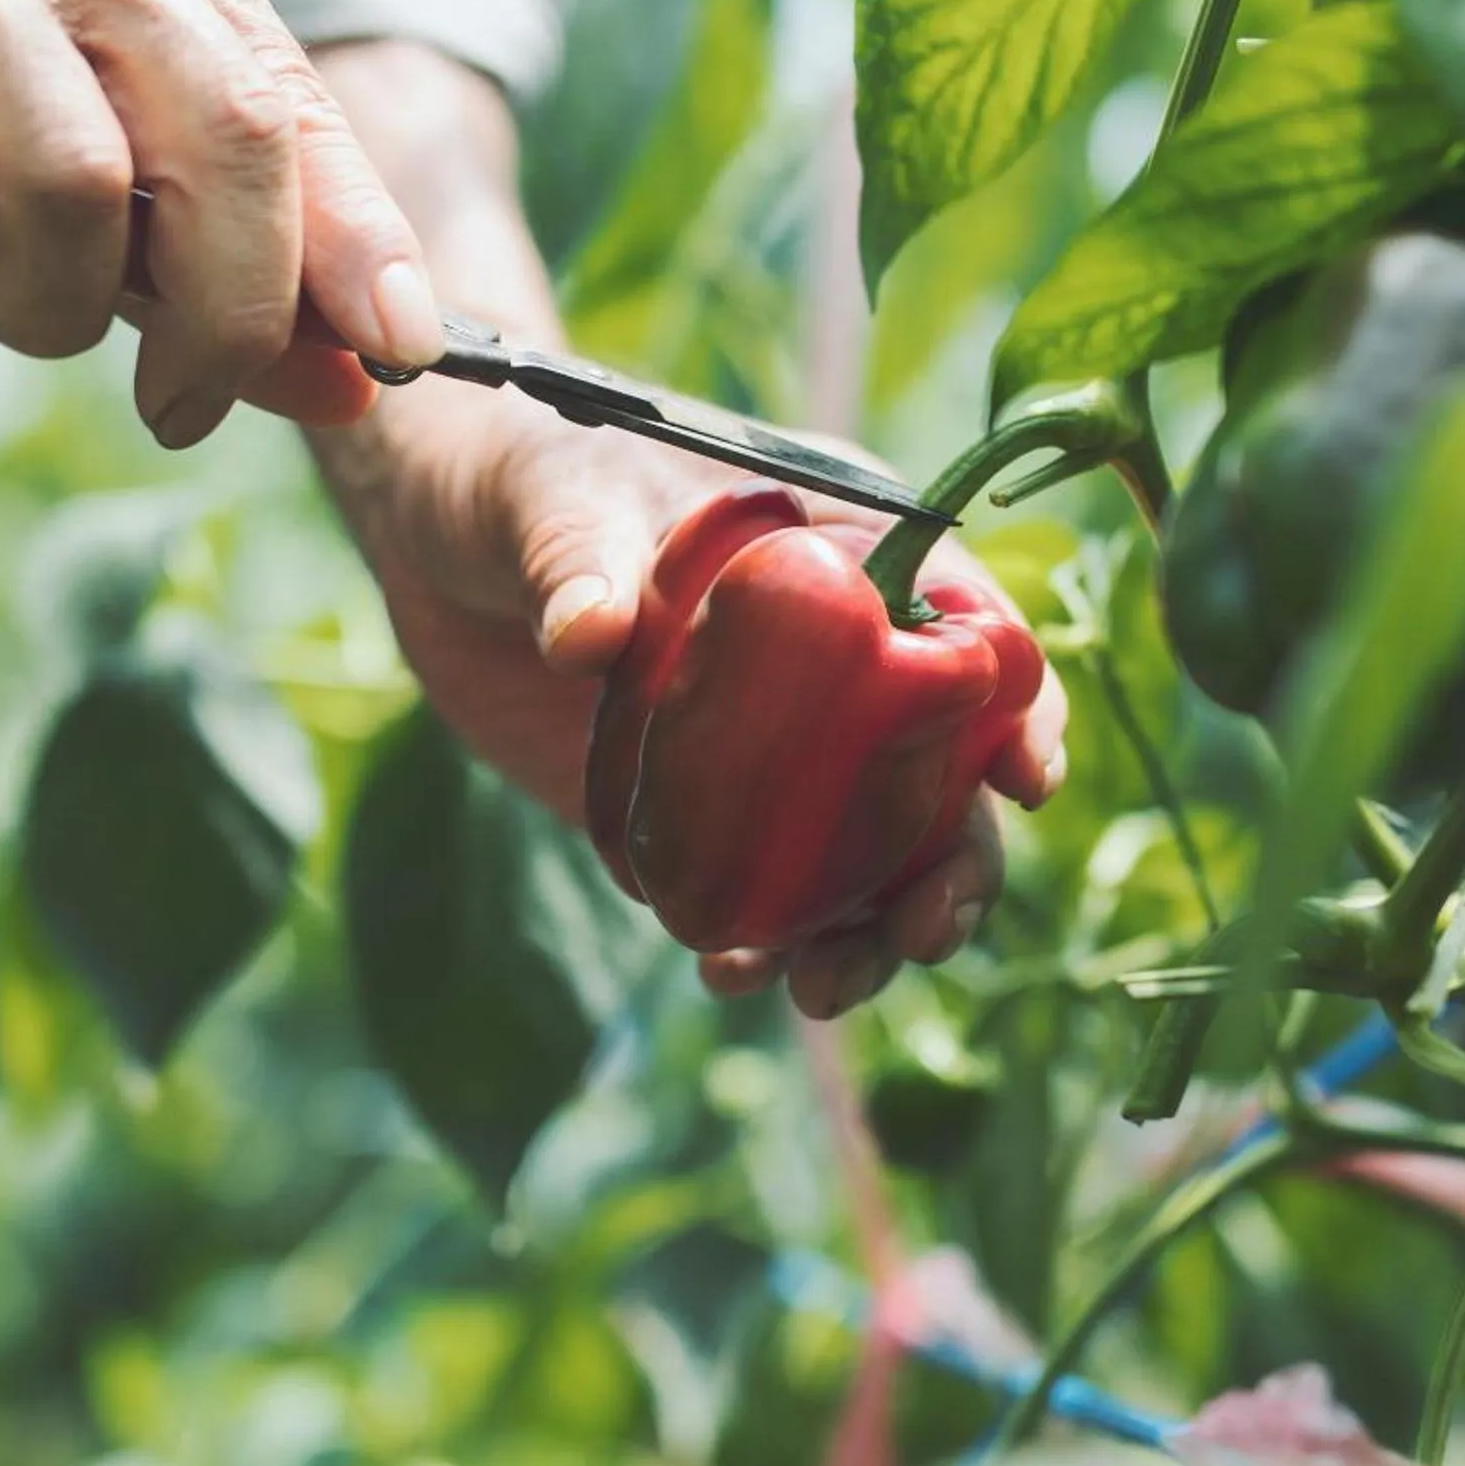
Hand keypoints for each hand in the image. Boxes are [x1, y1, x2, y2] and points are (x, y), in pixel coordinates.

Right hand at [0, 0, 440, 443]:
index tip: (402, 355)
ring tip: (3, 300)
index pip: (299, 112)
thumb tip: (357, 389)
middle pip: (224, 141)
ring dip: (46, 301)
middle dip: (225, 310)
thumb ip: (223, 272)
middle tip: (181, 404)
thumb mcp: (103, 175)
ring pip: (74, 181)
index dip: (362, 243)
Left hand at [333, 395, 1067, 1016]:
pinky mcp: (709, 809)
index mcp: (847, 550)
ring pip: (869, 855)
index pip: (971, 627)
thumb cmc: (522, 476)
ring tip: (822, 989)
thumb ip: (581, 558)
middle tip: (924, 934)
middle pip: (944, 775)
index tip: (1024, 779)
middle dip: (956, 866)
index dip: (1017, 705)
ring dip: (869, 932)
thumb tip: (588, 634)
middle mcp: (839, 659)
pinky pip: (767, 888)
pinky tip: (731, 973)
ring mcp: (780, 745)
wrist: (441, 543)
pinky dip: (767, 941)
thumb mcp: (554, 500)